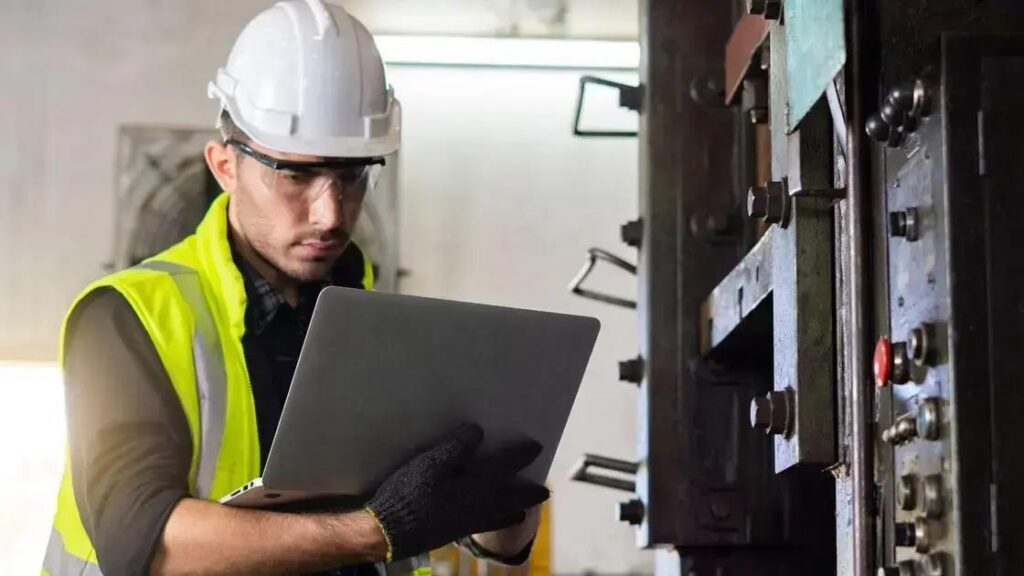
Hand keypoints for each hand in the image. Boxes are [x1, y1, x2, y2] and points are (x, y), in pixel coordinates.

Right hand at [365, 423, 549, 560]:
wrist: (389, 531)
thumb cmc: (409, 493)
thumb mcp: (429, 464)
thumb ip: (455, 447)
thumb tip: (478, 431)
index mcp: (474, 487)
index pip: (504, 467)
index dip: (520, 455)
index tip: (537, 446)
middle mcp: (477, 508)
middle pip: (511, 500)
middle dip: (528, 495)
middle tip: (545, 493)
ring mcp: (467, 524)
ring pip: (499, 518)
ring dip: (514, 511)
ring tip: (522, 512)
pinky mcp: (454, 533)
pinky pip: (485, 526)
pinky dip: (495, 522)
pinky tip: (489, 521)